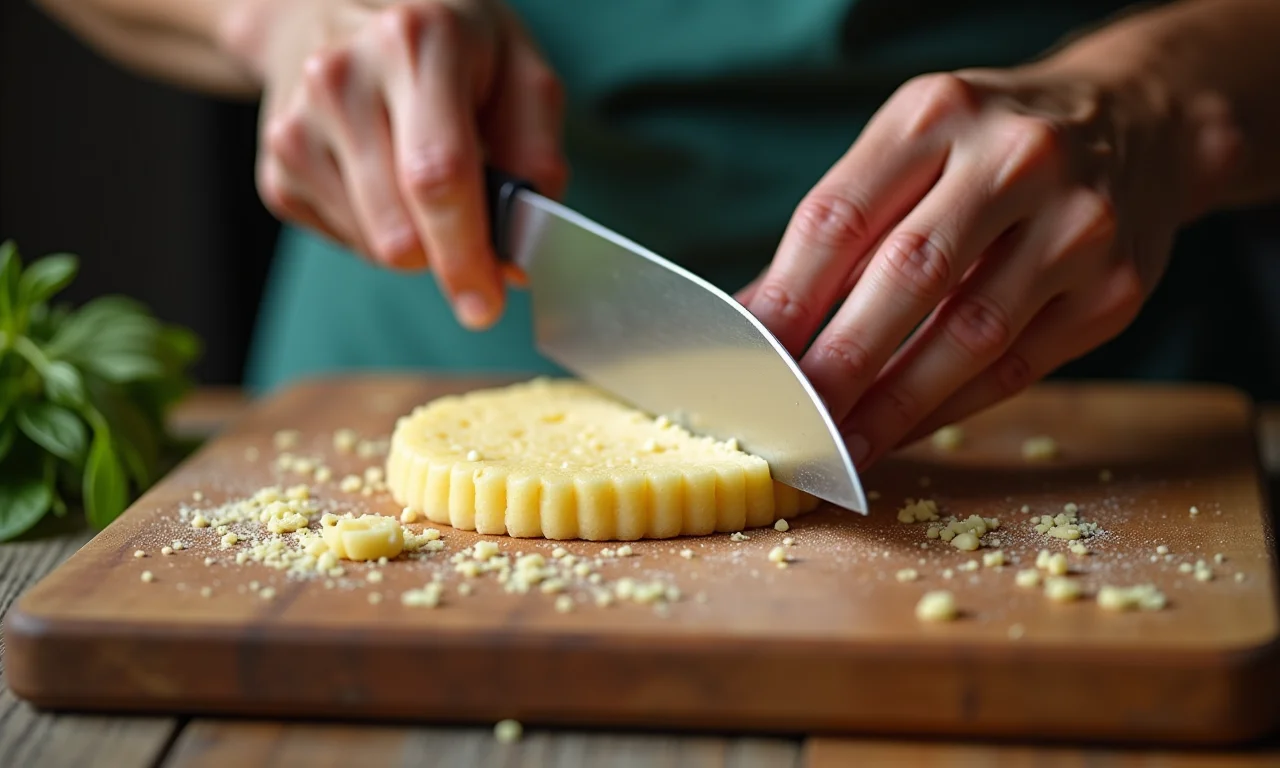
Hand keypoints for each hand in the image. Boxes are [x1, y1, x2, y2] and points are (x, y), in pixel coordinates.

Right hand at [224, 0, 566, 327]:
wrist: (330, 10)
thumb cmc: (443, 45)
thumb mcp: (516, 68)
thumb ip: (535, 153)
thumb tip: (520, 250)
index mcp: (416, 44)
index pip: (437, 174)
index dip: (465, 252)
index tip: (487, 302)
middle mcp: (343, 79)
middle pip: (398, 229)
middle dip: (448, 262)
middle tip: (477, 261)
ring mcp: (297, 126)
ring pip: (375, 247)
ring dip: (417, 242)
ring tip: (420, 179)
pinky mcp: (275, 168)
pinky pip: (346, 242)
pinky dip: (379, 232)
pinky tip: (381, 180)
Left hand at [742, 62, 1223, 467]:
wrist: (1140, 122)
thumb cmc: (990, 146)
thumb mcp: (913, 147)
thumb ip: (841, 226)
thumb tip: (756, 319)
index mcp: (937, 116)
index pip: (841, 219)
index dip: (786, 300)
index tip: (746, 360)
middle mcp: (1013, 160)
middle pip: (908, 275)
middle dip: (837, 362)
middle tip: (787, 419)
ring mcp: (1076, 226)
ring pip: (968, 335)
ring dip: (892, 405)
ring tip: (838, 445)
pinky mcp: (1114, 290)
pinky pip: (1015, 368)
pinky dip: (948, 409)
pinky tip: (899, 433)